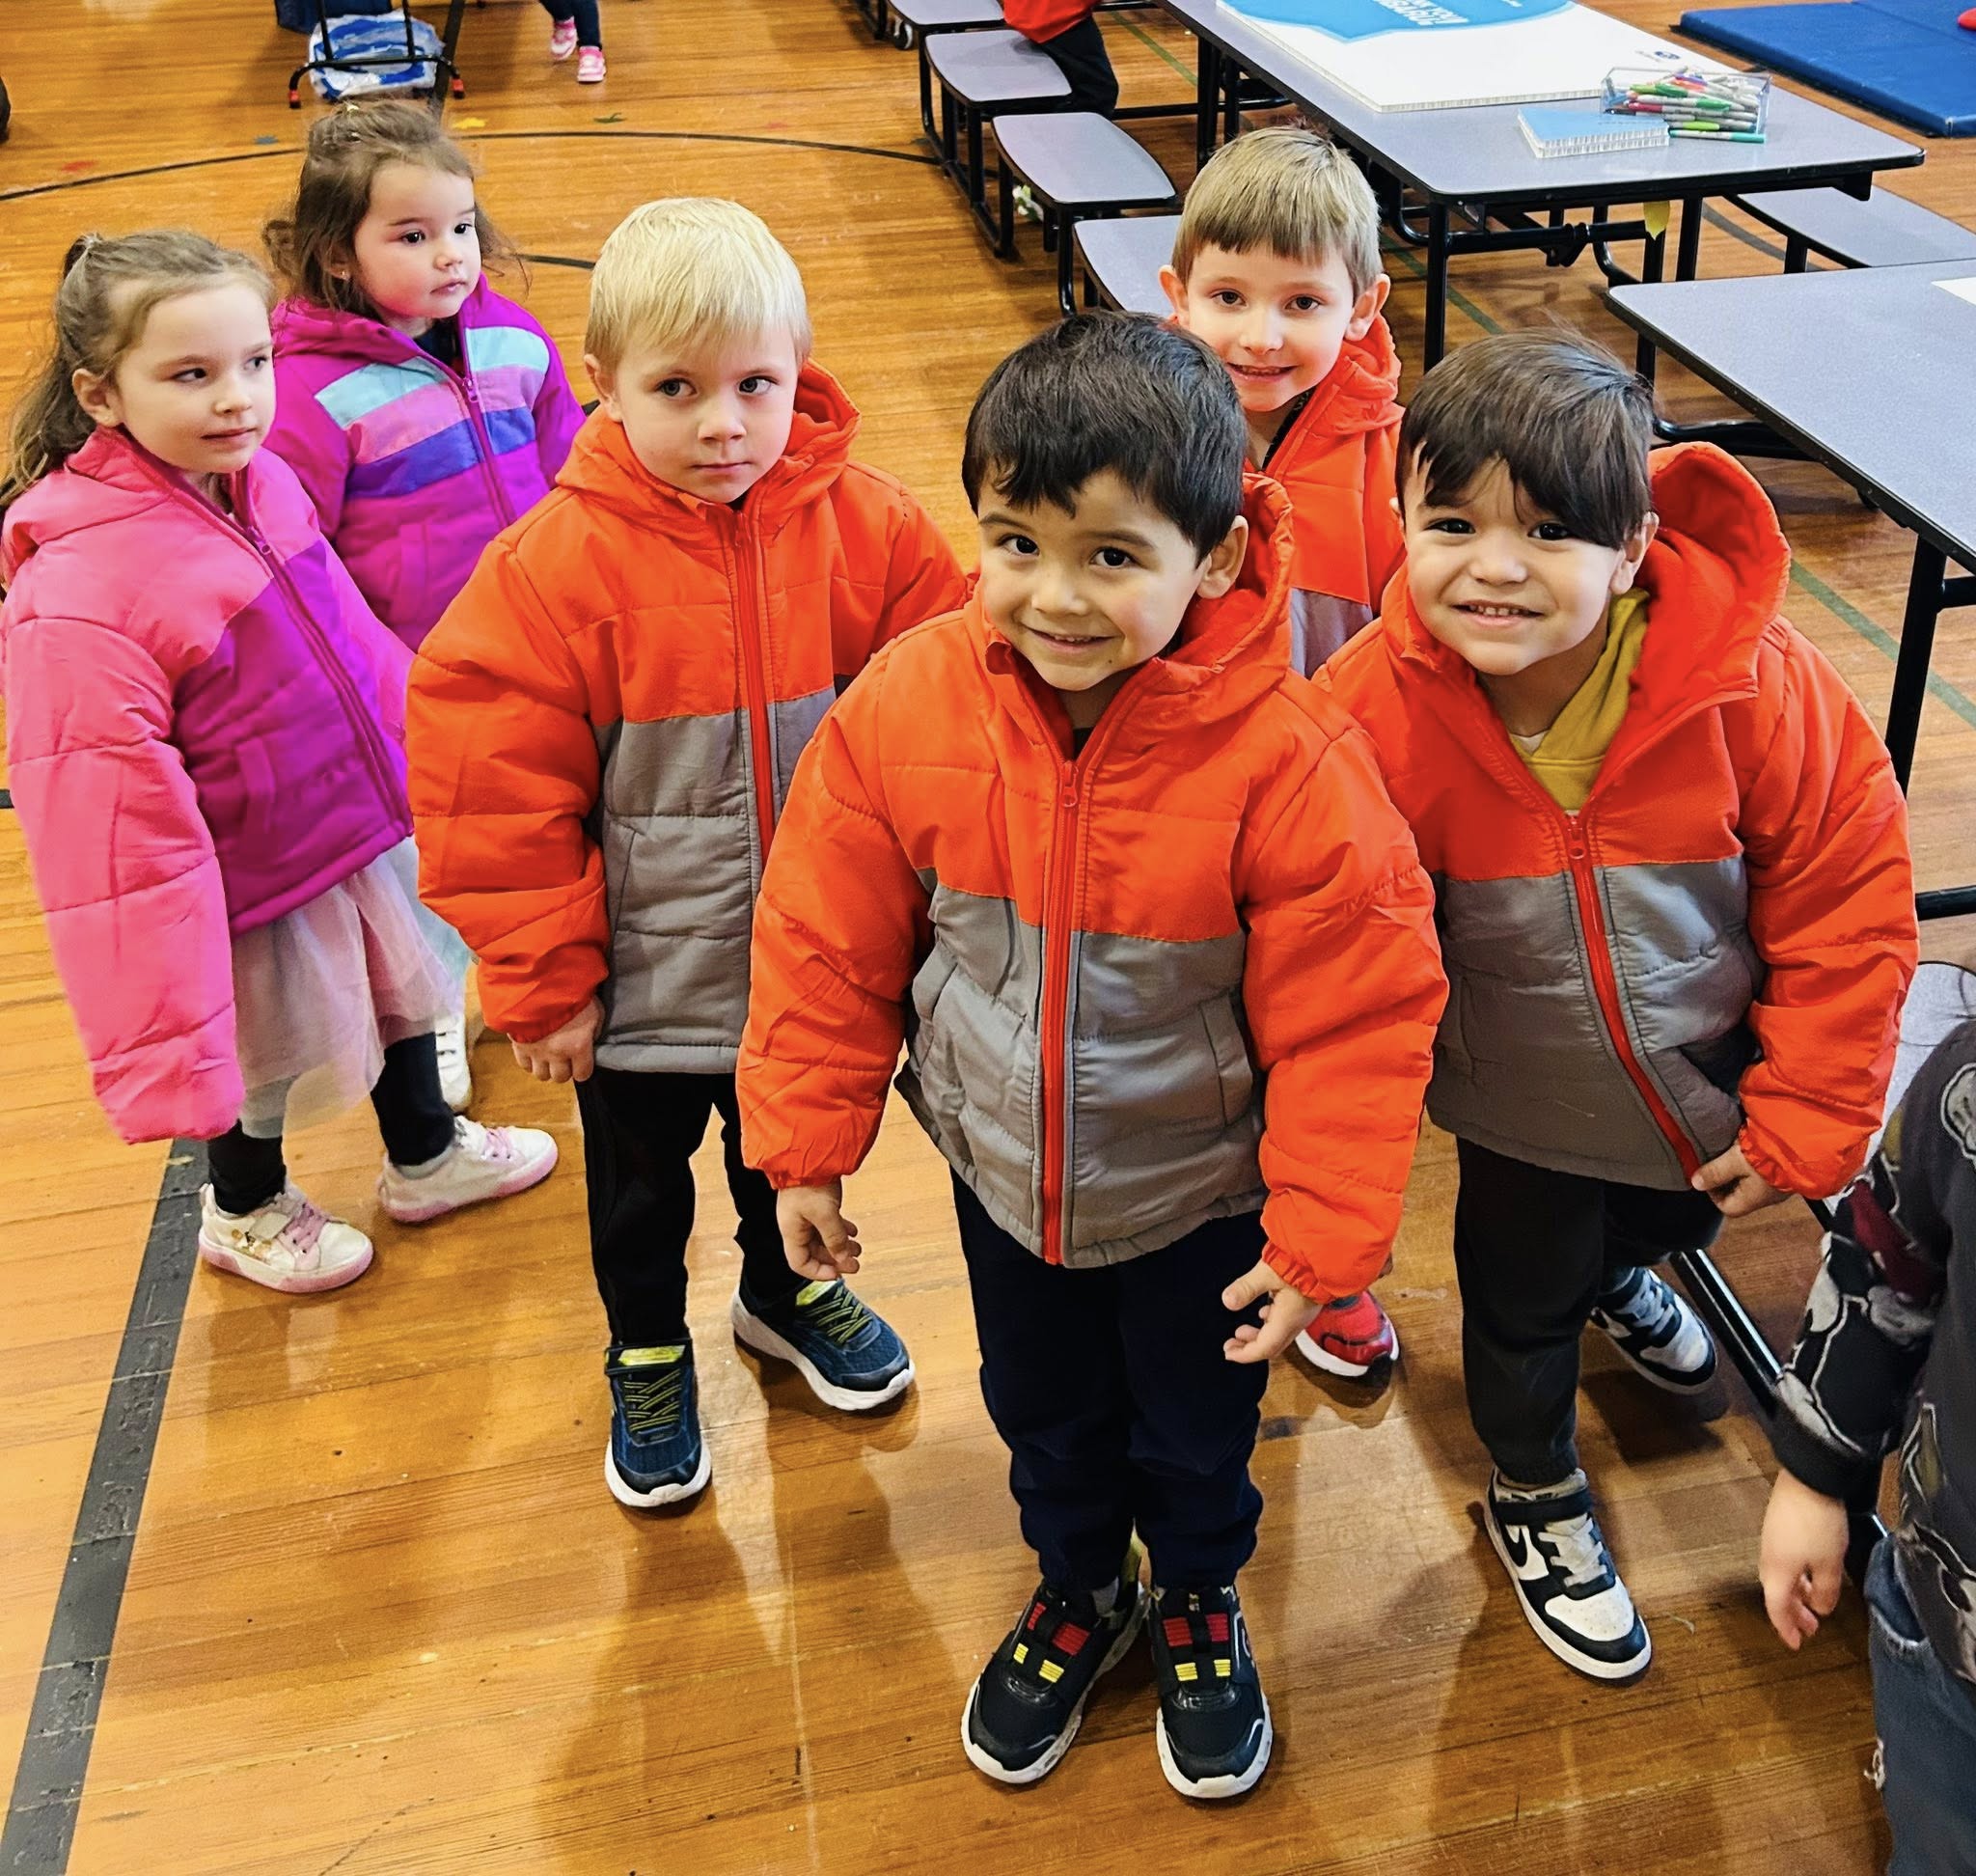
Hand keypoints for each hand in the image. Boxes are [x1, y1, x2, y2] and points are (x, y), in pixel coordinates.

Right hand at [510, 997, 602, 1083]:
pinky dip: (530, 1062)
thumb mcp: (595, 1010)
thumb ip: (593, 1031)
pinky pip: (524, 1065)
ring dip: (546, 1067)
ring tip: (549, 1055)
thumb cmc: (572, 993)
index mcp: (578, 1046)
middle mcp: (557, 1053)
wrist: (539, 981)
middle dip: (564, 1069)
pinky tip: (535, 1051)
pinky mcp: (519, 1045)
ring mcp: (536, 1051)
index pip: (582, 1074)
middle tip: (565, 1057)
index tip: (582, 1061)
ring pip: (541, 1075)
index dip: (583, 1069)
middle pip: (560, 1078)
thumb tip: (589, 1042)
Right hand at [777, 1181, 862, 1281]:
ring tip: (857, 1247)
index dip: (818, 1272)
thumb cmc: (810, 1182)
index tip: (837, 1274)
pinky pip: (827, 1223)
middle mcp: (796, 1225)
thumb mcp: (825, 1215)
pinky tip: (852, 1231)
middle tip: (854, 1263)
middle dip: (835, 1259)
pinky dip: (840, 1229)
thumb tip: (844, 1259)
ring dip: (840, 1245)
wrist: (809, 1154)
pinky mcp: (814, 1202)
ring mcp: (805, 1213)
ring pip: (823, 1237)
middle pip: (814, 1252)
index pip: (799, 1263)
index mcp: (792, 1231)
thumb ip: (835, 1239)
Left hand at [1221, 1258, 1320, 1364]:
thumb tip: (1228, 1301)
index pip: (1264, 1348)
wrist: (1329, 1254)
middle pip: (1272, 1345)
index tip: (1229, 1353)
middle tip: (1232, 1345)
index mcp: (1287, 1320)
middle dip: (1250, 1348)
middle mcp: (1297, 1322)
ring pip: (1279, 1334)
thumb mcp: (1267, 1273)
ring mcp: (1303, 1313)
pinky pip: (1286, 1322)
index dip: (1245, 1355)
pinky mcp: (1306, 1303)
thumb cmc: (1303, 1263)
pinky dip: (1270, 1322)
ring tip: (1242, 1330)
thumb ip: (1246, 1287)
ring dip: (1259, 1335)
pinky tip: (1264, 1311)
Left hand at [1691, 1142, 1789, 1216]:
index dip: (1713, 1194)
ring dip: (1739, 1169)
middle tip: (1718, 1161)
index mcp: (1753, 1200)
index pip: (1727, 1207)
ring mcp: (1780, 1185)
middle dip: (1725, 1179)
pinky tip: (1751, 1148)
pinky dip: (1754, 1163)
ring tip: (1733, 1152)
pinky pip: (1765, 1172)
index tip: (1708, 1175)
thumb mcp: (1736, 1161)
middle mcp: (1768, 1197)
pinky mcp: (1787, 1173)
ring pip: (1751, 1182)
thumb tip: (1696, 1183)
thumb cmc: (1772, 1155)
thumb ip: (1715, 1172)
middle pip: (1738, 1195)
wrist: (1806, 1144)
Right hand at [1759, 1469, 1849, 1649]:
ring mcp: (1771, 1540)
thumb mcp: (1830, 1563)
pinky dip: (1795, 1575)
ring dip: (1796, 1593)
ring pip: (1780, 1576)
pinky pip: (1783, 1560)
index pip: (1776, 1609)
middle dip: (1793, 1613)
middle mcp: (1768, 1557)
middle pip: (1777, 1593)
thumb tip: (1821, 1607)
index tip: (1795, 1643)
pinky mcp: (1778, 1527)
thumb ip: (1826, 1591)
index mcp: (1777, 1570)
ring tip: (1814, 1600)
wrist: (1809, 1478)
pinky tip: (1811, 1572)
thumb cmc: (1817, 1519)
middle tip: (1810, 1627)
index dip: (1785, 1629)